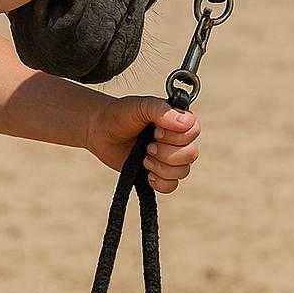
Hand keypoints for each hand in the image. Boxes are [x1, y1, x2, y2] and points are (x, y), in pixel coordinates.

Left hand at [84, 95, 200, 192]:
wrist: (99, 132)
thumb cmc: (119, 115)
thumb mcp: (139, 106)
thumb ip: (160, 110)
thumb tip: (184, 123)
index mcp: (176, 120)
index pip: (194, 130)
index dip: (176, 136)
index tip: (156, 131)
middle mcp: (177, 139)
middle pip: (191, 154)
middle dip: (167, 153)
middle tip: (147, 146)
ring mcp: (169, 158)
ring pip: (183, 171)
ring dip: (161, 167)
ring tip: (144, 158)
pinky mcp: (159, 174)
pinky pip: (172, 186)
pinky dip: (160, 182)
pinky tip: (147, 174)